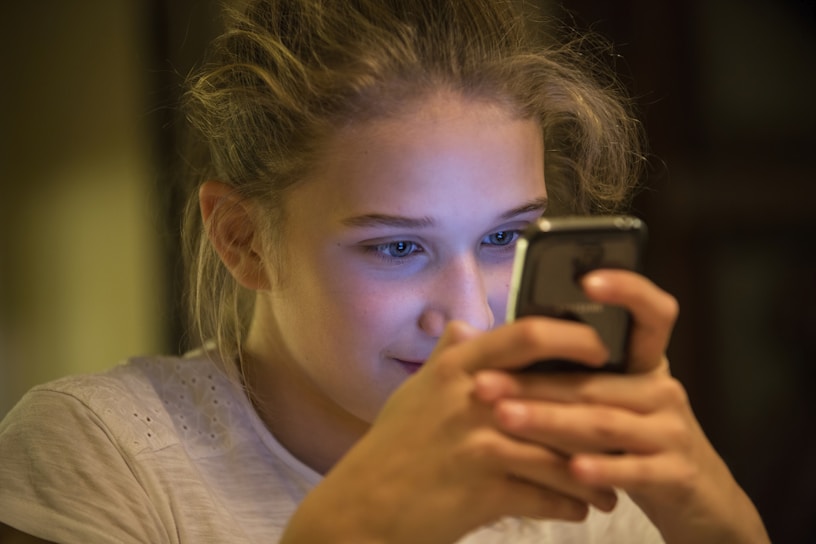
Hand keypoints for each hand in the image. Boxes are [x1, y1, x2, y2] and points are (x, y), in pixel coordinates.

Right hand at [282, 316, 621, 543]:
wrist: (364, 506)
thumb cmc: (392, 448)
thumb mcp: (415, 392)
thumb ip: (447, 358)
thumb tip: (465, 328)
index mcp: (458, 367)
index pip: (527, 334)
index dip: (573, 336)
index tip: (601, 348)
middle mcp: (472, 399)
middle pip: (559, 396)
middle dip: (599, 416)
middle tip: (626, 426)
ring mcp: (480, 445)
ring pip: (561, 453)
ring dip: (594, 473)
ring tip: (610, 484)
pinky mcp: (485, 490)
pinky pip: (547, 496)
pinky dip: (571, 504)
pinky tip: (583, 508)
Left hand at [473, 270, 769, 542]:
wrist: (699, 498)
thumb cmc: (634, 441)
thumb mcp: (610, 401)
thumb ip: (565, 373)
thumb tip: (485, 336)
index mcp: (644, 364)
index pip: (650, 314)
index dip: (627, 291)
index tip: (586, 279)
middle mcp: (662, 390)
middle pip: (594, 380)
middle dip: (533, 382)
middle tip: (483, 382)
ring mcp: (672, 432)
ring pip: (604, 422)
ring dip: (550, 421)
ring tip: (506, 418)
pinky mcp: (676, 474)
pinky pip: (633, 470)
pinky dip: (601, 469)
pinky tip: (569, 471)